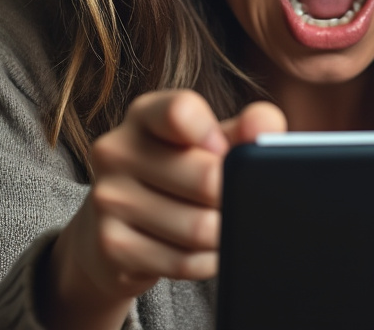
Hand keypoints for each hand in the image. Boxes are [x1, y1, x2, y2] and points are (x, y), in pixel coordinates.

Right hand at [41, 90, 285, 329]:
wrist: (112, 233)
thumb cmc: (176, 175)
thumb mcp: (208, 144)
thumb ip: (243, 129)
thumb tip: (265, 125)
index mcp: (145, 114)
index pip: (182, 111)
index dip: (216, 136)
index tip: (225, 151)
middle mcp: (117, 150)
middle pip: (207, 179)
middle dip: (233, 197)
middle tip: (235, 200)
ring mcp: (108, 198)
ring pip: (199, 228)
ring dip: (224, 235)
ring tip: (222, 227)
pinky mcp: (110, 244)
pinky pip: (183, 262)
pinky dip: (207, 262)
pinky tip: (205, 252)